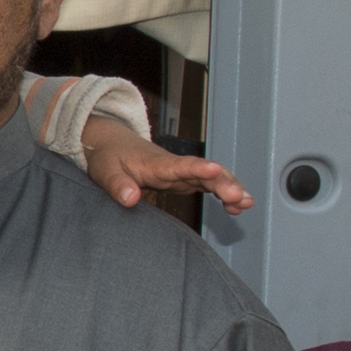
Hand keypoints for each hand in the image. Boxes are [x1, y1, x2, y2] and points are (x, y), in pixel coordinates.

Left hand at [77, 119, 237, 218]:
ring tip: (246, 204)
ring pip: (212, 177)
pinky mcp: (184, 179)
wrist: (112, 144)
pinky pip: (209, 184)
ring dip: (230, 187)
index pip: (179, 166)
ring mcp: (182, 172)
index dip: (197, 168)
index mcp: (156, 164)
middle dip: (224, 183)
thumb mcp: (104, 171)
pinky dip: (225, 193)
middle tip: (240, 198)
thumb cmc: (108, 157)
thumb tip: (130, 199)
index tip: (214, 170)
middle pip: (204, 172)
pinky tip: (238, 206)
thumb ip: (117, 185)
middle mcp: (174, 166)